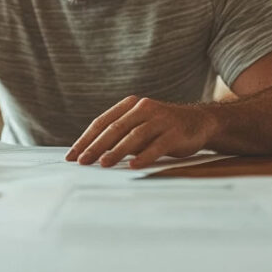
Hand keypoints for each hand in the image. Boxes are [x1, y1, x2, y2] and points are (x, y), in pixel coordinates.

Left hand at [66, 96, 218, 168]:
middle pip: (115, 128)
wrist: (200, 121)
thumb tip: (90, 153)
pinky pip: (157, 145)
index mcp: (131, 105)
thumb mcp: (139, 127)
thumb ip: (119, 136)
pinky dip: (144, 155)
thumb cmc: (162, 128)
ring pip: (134, 135)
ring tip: (103, 164)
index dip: (86, 139)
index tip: (72, 156)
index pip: (102, 122)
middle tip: (82, 161)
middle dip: (96, 146)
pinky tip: (133, 165)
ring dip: (116, 150)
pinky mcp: (175, 132)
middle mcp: (144, 109)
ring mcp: (160, 119)